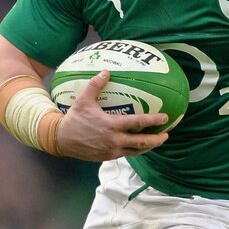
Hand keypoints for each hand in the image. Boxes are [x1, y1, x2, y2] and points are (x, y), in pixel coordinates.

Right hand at [55, 70, 169, 160]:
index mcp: (111, 125)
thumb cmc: (74, 119)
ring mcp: (112, 151)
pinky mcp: (108, 157)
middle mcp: (114, 140)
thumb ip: (95, 85)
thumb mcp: (83, 100)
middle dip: (157, 139)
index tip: (165, 117)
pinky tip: (140, 146)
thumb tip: (106, 71)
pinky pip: (126, 154)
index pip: (138, 123)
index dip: (153, 120)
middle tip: (167, 134)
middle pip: (142, 142)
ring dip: (148, 147)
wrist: (62, 140)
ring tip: (157, 141)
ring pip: (136, 151)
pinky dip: (135, 150)